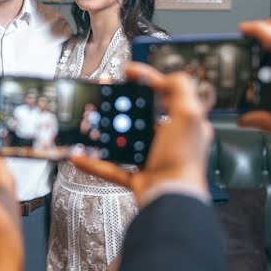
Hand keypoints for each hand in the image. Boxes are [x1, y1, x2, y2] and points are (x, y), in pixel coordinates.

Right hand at [71, 62, 212, 202]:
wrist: (172, 198)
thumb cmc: (183, 159)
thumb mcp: (189, 114)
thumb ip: (180, 88)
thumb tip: (164, 78)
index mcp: (186, 125)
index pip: (167, 94)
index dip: (148, 79)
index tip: (129, 71)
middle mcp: (171, 142)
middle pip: (143, 117)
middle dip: (122, 106)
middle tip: (107, 96)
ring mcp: (154, 160)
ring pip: (125, 142)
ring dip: (107, 133)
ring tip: (92, 122)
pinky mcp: (139, 177)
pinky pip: (112, 168)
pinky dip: (95, 163)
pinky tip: (81, 155)